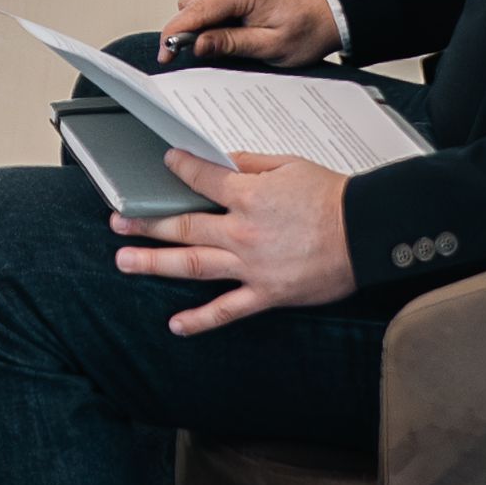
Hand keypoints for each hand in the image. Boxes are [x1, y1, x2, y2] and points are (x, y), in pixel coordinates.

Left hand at [118, 147, 363, 332]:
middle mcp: (242, 232)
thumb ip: (251, 163)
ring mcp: (250, 267)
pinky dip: (199, 320)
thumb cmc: (334, 197)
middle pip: (182, 226)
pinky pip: (226, 310)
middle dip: (146, 222)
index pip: (200, 180)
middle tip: (118, 220)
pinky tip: (176, 324)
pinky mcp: (265, 294)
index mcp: (249, 195)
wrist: (367, 233)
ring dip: (154, 264)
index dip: (178, 169)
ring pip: (191, 265)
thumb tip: (221, 160)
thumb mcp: (291, 165)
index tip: (165, 164)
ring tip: (124, 262)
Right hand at [153, 0, 340, 70]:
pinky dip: (210, 17)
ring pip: (196, 1)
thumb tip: (197, 45)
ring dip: (200, 24)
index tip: (165, 54)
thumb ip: (229, 44)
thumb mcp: (269, 46)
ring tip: (223, 43)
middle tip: (201, 55)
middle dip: (188, 30)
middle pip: (190, 4)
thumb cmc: (308, 30)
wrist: (329, 16)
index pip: (195, 11)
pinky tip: (227, 31)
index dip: (175, 34)